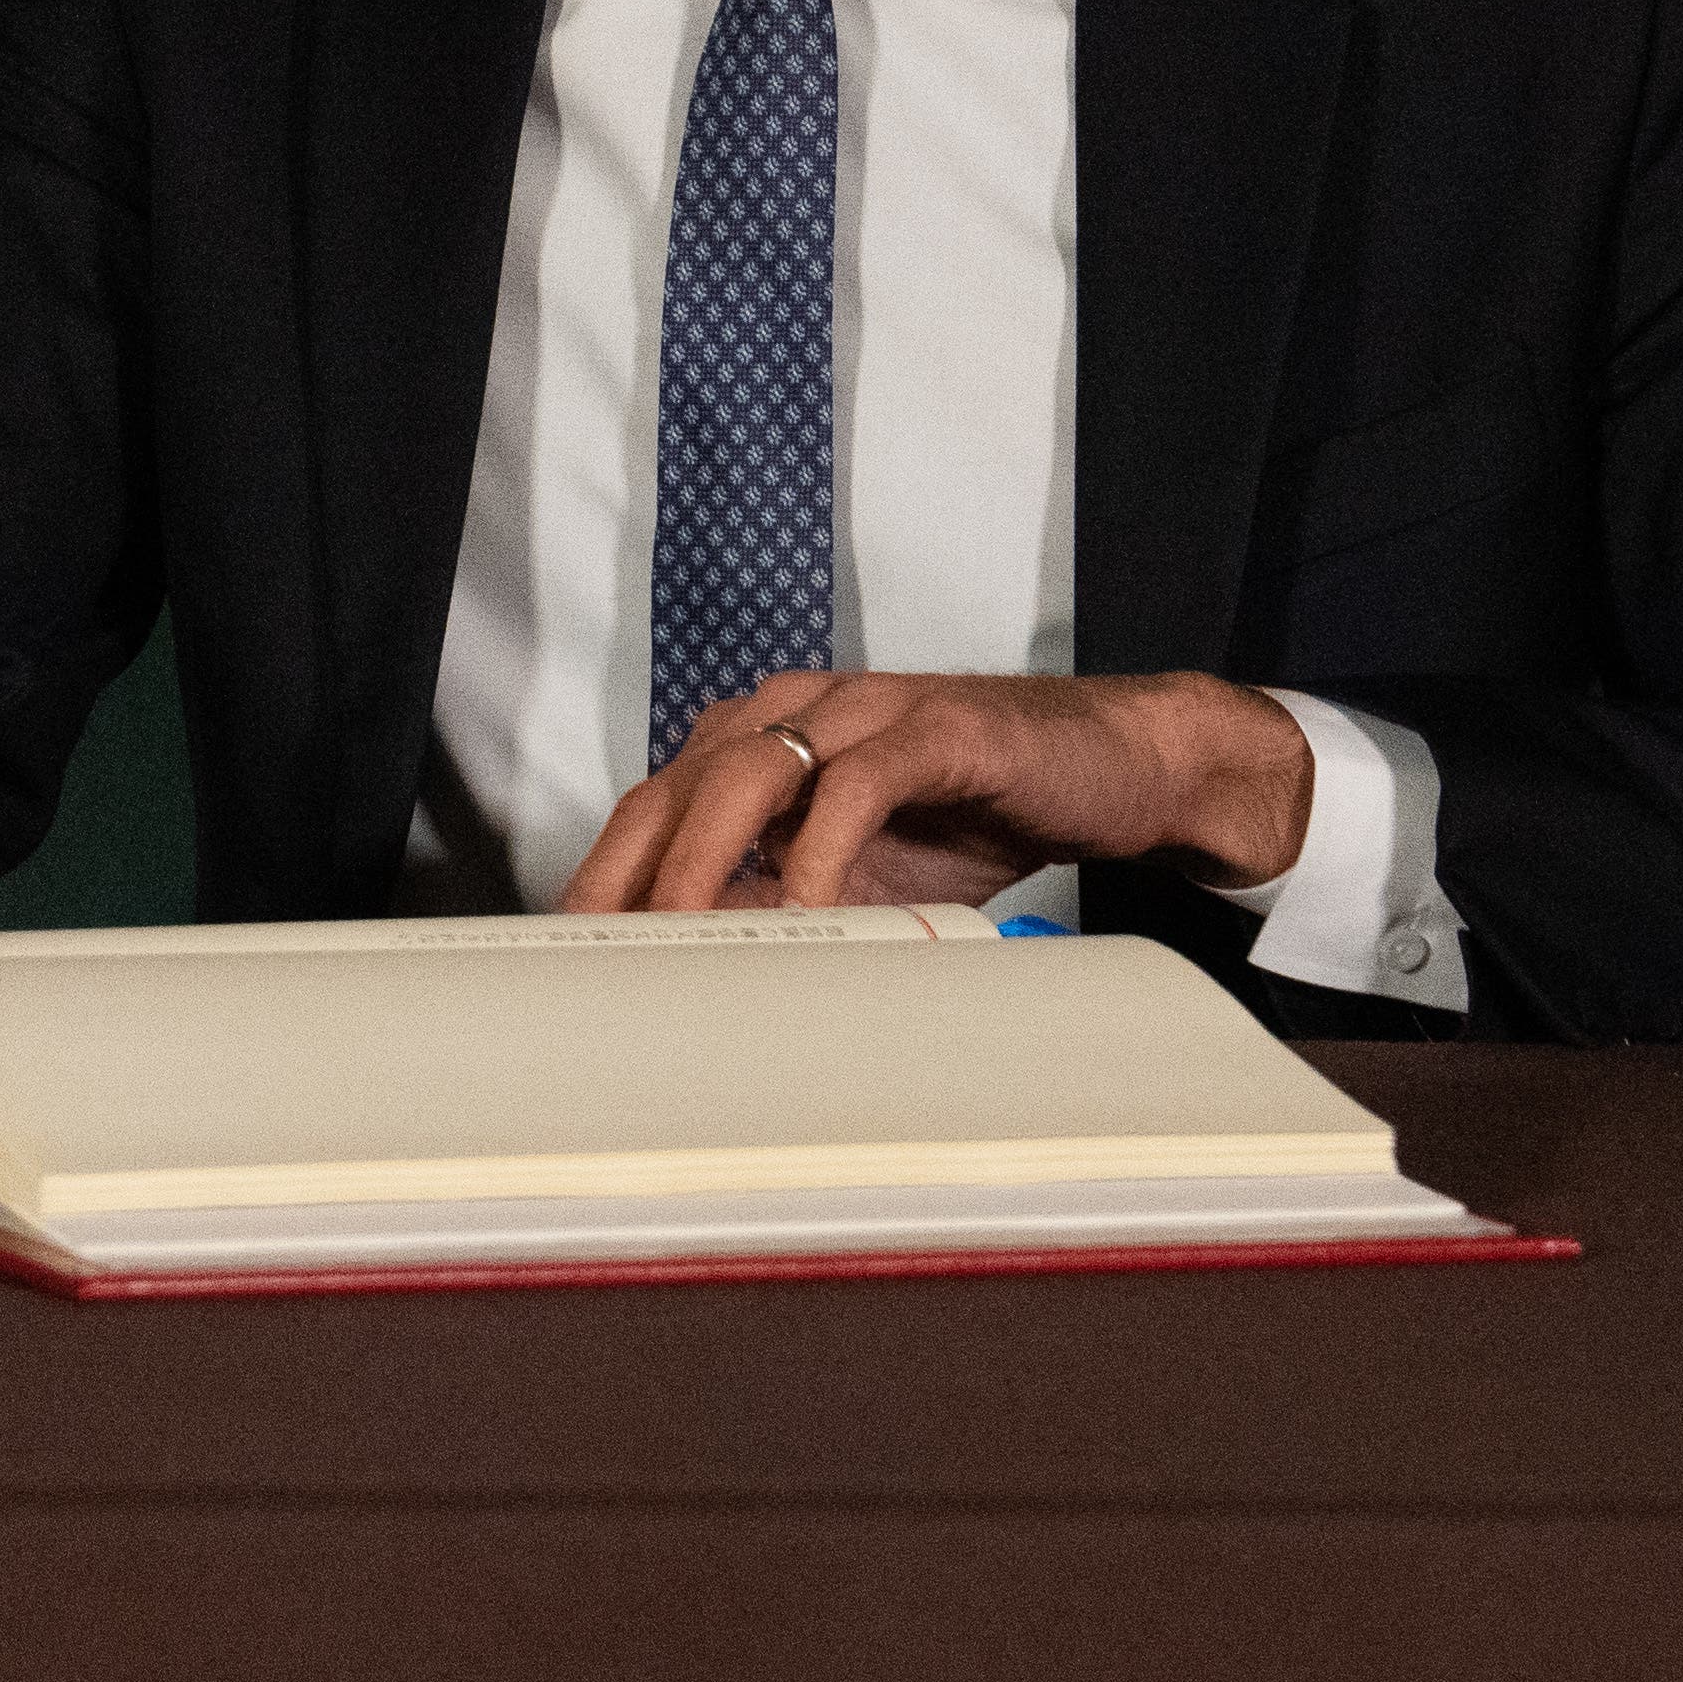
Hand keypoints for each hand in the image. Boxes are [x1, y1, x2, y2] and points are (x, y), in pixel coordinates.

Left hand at [559, 670, 1313, 916]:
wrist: (1113, 769)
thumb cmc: (977, 816)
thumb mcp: (866, 875)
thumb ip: (786, 904)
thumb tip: (706, 971)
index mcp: (766, 738)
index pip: (657, 804)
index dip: (608, 874)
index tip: (569, 954)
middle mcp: (799, 710)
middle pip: (679, 784)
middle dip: (629, 872)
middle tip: (599, 958)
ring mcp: (865, 711)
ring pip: (749, 771)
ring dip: (704, 858)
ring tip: (681, 932)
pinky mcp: (937, 729)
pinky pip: (859, 782)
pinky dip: (823, 847)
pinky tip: (812, 906)